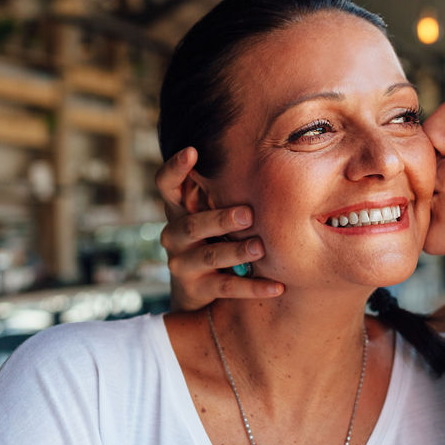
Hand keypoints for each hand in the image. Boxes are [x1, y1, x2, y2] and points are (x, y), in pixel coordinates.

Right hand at [155, 147, 283, 310]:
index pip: (166, 186)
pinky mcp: (196, 290)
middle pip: (193, 225)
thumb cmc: (213, 239)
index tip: (192, 150)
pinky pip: (228, 287)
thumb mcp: (212, 217)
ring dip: (237, 251)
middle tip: (248, 214)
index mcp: (178, 212)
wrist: (195, 294)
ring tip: (260, 248)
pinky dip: (254, 287)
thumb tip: (270, 162)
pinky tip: (277, 286)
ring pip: (209, 256)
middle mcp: (174, 236)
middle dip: (221, 219)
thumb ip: (225, 196)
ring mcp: (182, 264)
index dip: (175, 169)